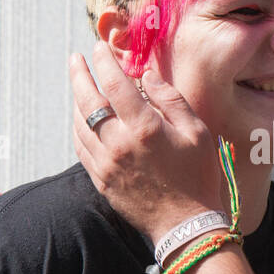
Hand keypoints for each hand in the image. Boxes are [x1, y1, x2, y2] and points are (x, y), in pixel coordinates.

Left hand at [69, 42, 225, 242]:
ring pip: (79, 125)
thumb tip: (146, 76)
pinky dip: (78, 128)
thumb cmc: (198, 177)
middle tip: (75, 58)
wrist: (187, 225)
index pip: (114, 83)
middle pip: (87, 100)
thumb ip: (170, 99)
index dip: (104, 61)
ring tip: (79, 86)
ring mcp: (106, 164)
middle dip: (78, 75)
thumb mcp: (196, 132)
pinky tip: (82, 120)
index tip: (98, 48)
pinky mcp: (101, 181)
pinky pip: (81, 148)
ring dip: (76, 101)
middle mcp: (118, 144)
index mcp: (143, 128)